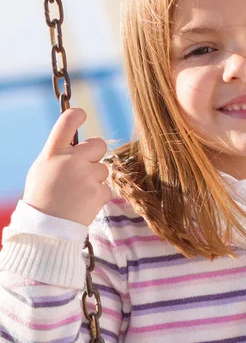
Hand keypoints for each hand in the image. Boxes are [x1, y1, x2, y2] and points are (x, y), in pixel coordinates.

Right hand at [23, 108, 111, 226]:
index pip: (67, 122)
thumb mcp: (42, 169)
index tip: (81, 114)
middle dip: (95, 154)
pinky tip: (82, 203)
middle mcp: (71, 160)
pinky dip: (97, 195)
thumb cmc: (43, 196)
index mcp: (53, 152)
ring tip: (76, 193)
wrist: (46, 228)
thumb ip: (59, 154)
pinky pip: (106, 187)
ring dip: (94, 179)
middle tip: (83, 168)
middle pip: (98, 144)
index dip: (76, 115)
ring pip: (103, 169)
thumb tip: (75, 143)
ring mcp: (87, 176)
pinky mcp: (99, 191)